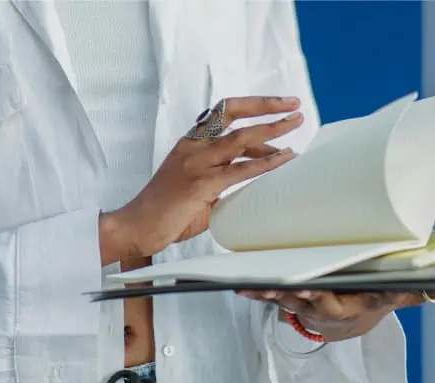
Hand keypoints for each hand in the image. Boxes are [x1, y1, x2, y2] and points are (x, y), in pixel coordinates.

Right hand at [99, 96, 302, 264]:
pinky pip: (240, 170)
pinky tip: (284, 158)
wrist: (137, 226)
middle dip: (266, 106)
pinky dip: (266, 163)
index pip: (223, 113)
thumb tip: (252, 181)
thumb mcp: (196, 186)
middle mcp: (192, 146)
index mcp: (189, 143)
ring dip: (273, 129)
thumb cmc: (165, 210)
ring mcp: (196, 164)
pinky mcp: (201, 184)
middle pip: (232, 113)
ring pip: (241, 138)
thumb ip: (221, 178)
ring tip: (296, 124)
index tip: (277, 106)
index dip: (251, 106)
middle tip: (293, 104)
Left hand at [237, 290, 434, 341]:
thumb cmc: (369, 298)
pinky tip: (238, 284)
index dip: (323, 298)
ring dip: (265, 293)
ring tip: (247, 284)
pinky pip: (270, 296)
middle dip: (290, 294)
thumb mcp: (389, 297)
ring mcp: (304, 307)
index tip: (311, 289)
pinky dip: (255, 291)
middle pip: (305, 302)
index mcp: (348, 306)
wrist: (347, 322)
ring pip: (283, 300)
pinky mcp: (289, 301)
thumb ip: (409, 292)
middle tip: (274, 284)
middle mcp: (324, 308)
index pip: (337, 303)